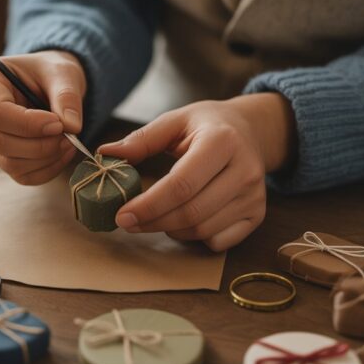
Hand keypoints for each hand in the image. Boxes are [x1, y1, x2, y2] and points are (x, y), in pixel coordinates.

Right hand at [0, 51, 85, 184]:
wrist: (50, 83)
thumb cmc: (51, 72)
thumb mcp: (63, 73)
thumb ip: (67, 96)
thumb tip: (72, 127)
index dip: (29, 124)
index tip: (58, 123)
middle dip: (39, 146)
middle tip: (69, 137)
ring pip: (9, 162)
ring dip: (45, 159)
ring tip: (69, 143)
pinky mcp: (0, 155)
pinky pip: (20, 175)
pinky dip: (46, 170)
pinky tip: (62, 154)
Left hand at [99, 93, 295, 250]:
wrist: (252, 131)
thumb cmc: (208, 126)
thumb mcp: (175, 121)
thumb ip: (141, 140)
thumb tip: (105, 154)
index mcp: (222, 141)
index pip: (181, 184)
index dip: (148, 205)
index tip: (121, 214)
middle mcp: (245, 170)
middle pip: (191, 212)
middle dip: (153, 222)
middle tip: (127, 222)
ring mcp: (255, 195)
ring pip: (203, 230)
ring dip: (170, 230)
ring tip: (154, 217)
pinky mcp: (258, 214)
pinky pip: (219, 241)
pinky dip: (195, 238)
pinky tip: (183, 221)